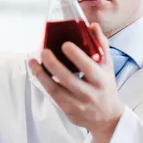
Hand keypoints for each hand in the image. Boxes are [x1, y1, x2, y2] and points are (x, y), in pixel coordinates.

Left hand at [28, 23, 124, 141]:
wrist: (107, 117)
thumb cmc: (105, 87)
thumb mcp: (108, 66)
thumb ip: (101, 44)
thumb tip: (92, 26)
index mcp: (100, 79)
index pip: (88, 67)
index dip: (76, 56)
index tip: (65, 44)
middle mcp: (89, 93)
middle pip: (68, 79)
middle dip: (54, 64)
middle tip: (44, 51)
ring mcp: (78, 104)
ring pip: (56, 89)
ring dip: (42, 74)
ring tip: (34, 61)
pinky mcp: (68, 110)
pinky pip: (53, 95)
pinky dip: (44, 83)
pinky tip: (38, 72)